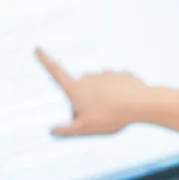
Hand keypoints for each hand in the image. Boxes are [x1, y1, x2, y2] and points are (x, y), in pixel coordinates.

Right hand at [35, 48, 149, 135]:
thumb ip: (67, 131)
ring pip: (101, 90)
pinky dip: (119, 96)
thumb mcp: (85, 129)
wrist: (141, 104)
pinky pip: (116, 88)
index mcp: (77, 88)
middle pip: (82, 92)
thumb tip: (52, 131)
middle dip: (86, 103)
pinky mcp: (122, 75)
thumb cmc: (111, 116)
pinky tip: (125, 105)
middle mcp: (89, 77)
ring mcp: (106, 74)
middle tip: (98, 118)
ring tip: (114, 112)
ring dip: (104, 100)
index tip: (37, 48)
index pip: (56, 73)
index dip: (45, 60)